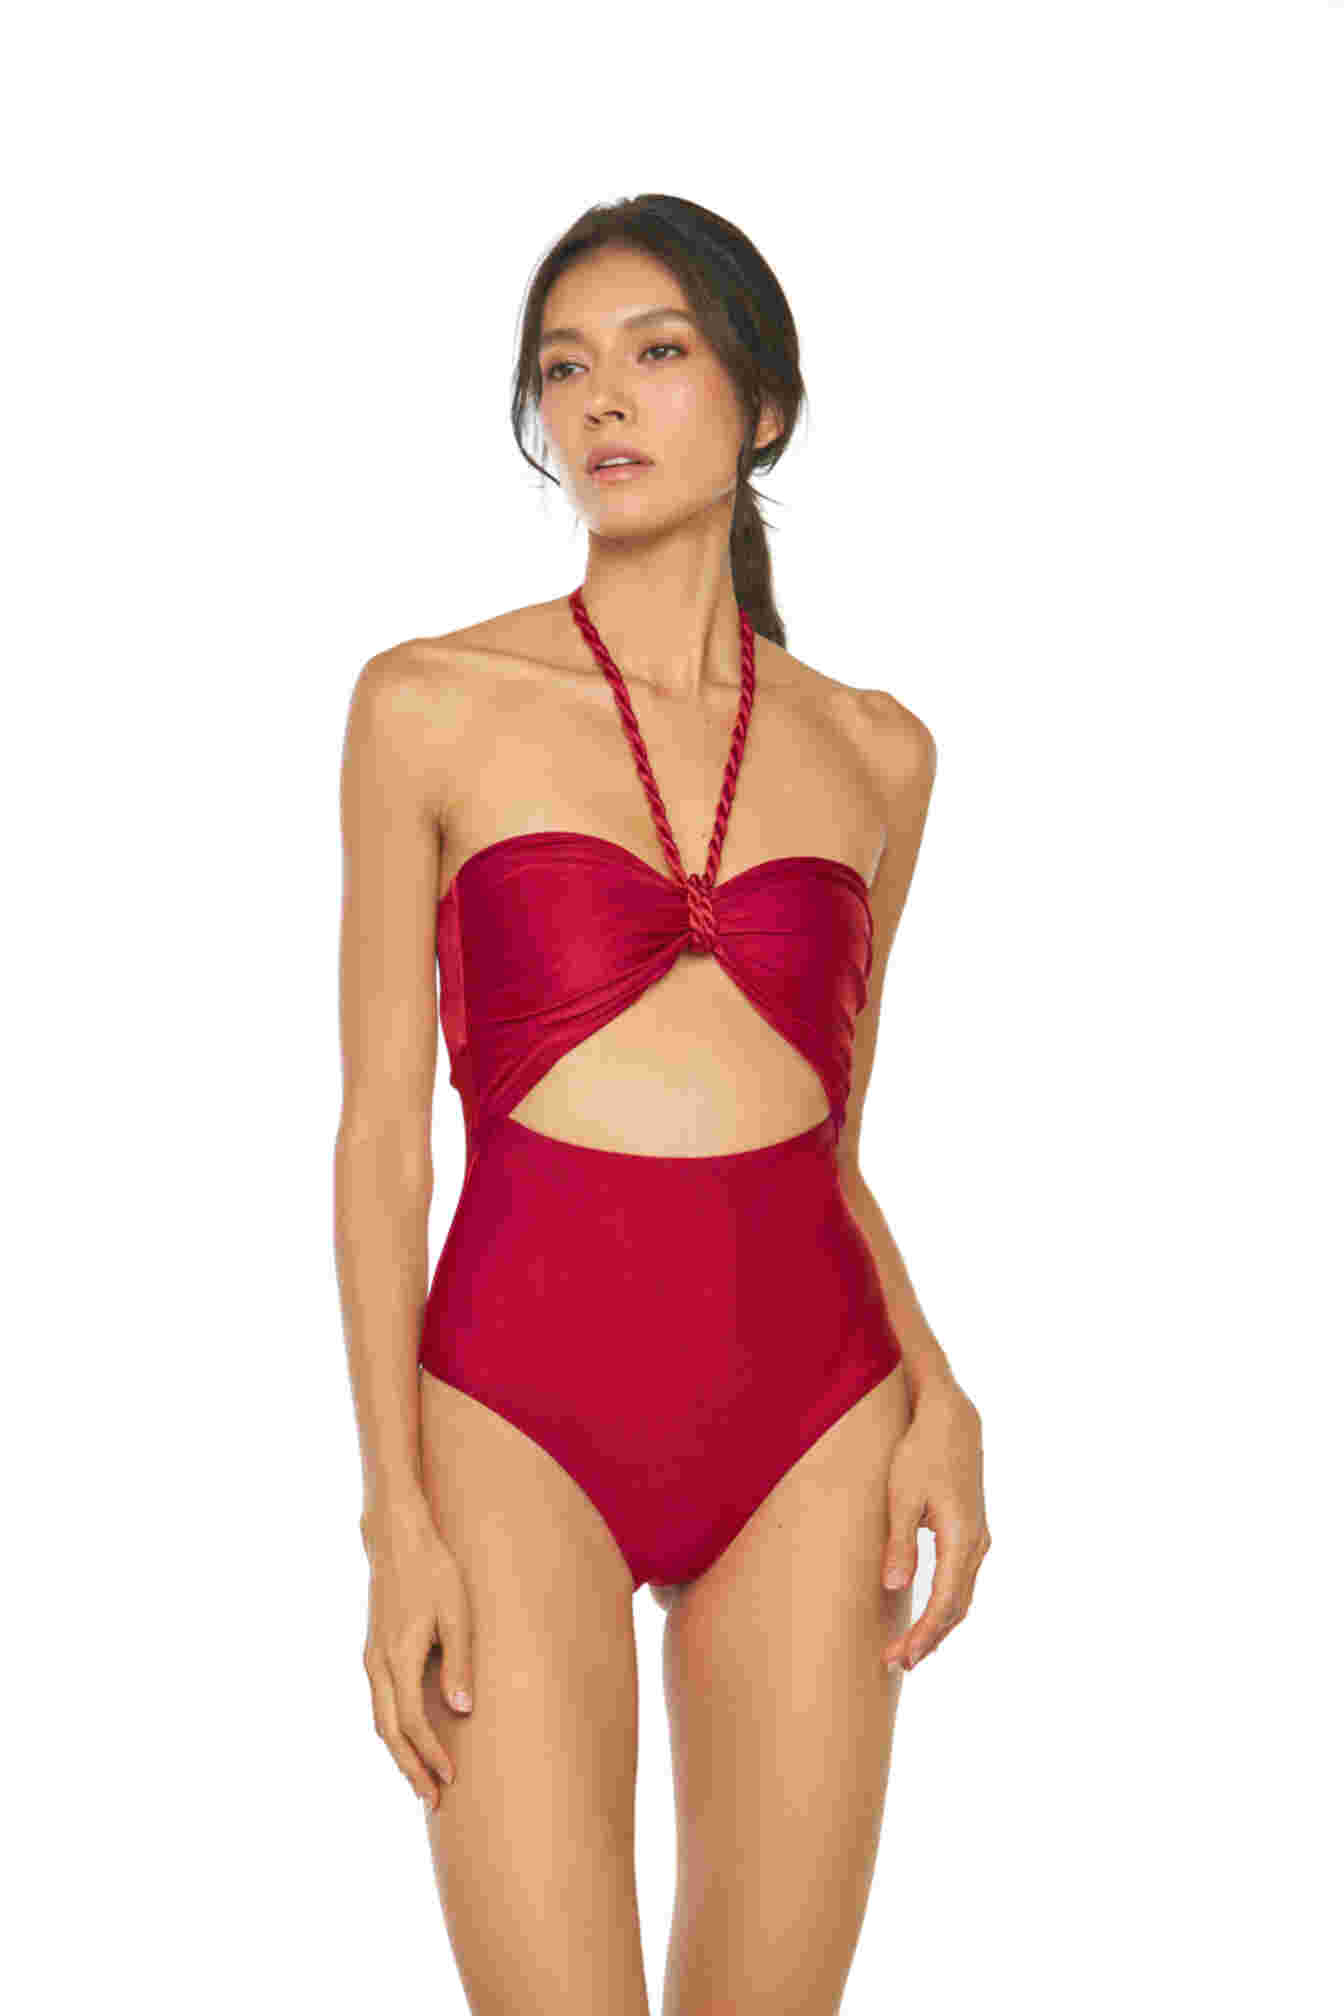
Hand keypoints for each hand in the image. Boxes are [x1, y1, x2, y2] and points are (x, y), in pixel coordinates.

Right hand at [362, 1500, 474, 1809]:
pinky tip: (409, 1739)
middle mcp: (378, 1664)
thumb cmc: (434, 1571)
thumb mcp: (456, 1613)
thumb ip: (458, 1662)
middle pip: (388, 1732)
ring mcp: (371, 1658)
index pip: (412, 1722)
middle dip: (410, 1768)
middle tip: (434, 1801)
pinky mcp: (373, 1652)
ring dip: (399, 1753)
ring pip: (379, 1720)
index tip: (451, 1778)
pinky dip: (392, 1730)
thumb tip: (462, 1711)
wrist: (397, 1539)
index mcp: (398, 1657)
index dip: (431, 1753)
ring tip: (422, 1781)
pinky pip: (379, 1703)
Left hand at [880, 1377, 990, 1671]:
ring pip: (963, 1597)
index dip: (924, 1635)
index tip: (901, 1657)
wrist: (951, 1420)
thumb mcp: (902, 1495)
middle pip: (957, 1608)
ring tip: (910, 1650)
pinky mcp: (973, 1532)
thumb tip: (895, 1588)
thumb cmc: (920, 1453)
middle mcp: (978, 1544)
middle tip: (897, 1662)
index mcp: (962, 1538)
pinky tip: (928, 1615)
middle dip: (929, 1639)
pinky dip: (947, 1605)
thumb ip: (900, 1542)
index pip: (945, 1603)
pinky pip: (963, 1581)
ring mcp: (979, 1539)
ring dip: (939, 1625)